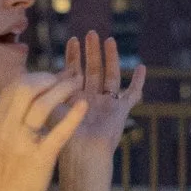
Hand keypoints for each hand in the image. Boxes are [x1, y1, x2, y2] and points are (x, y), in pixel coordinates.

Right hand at [0, 71, 87, 190]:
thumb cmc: (5, 169)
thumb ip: (9, 114)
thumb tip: (29, 89)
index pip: (15, 85)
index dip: (37, 75)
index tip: (53, 74)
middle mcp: (4, 127)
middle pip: (26, 87)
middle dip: (49, 77)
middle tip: (67, 76)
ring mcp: (21, 142)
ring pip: (42, 105)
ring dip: (63, 89)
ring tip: (78, 83)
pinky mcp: (39, 158)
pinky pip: (58, 132)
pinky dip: (72, 116)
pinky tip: (84, 105)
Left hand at [58, 33, 146, 174]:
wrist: (80, 157)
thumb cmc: (62, 138)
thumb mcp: (52, 109)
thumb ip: (52, 91)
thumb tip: (49, 74)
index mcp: (73, 100)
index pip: (74, 73)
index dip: (73, 56)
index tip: (72, 39)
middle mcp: (91, 101)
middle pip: (94, 70)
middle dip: (91, 51)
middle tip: (90, 32)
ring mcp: (107, 105)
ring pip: (111, 76)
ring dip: (111, 58)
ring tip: (109, 40)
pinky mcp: (120, 112)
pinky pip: (132, 94)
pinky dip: (138, 82)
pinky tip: (141, 68)